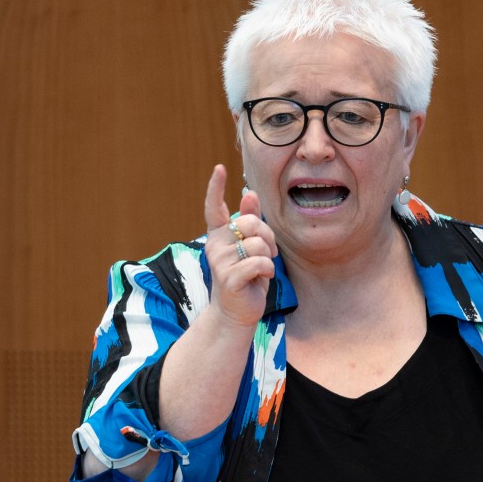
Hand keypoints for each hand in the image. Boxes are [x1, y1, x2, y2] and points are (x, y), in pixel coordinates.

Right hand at [202, 164, 277, 328]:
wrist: (237, 312)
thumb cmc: (246, 276)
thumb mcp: (251, 246)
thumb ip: (250, 221)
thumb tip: (249, 193)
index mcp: (219, 234)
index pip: (214, 207)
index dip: (216, 188)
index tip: (219, 169)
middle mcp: (215, 244)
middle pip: (250, 223)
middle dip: (267, 236)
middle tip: (266, 252)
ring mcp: (219, 261)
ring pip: (258, 244)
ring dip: (269, 256)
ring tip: (262, 268)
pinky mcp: (228, 278)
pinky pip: (259, 263)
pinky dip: (267, 270)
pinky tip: (262, 278)